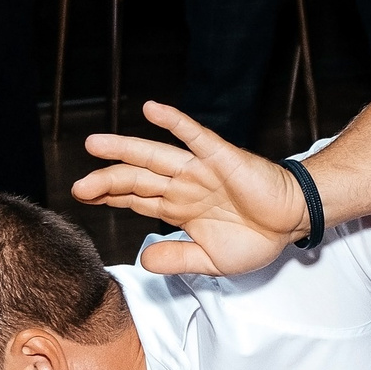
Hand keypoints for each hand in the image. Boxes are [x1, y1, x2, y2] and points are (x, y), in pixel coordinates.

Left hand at [72, 101, 312, 276]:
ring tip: (93, 144)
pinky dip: (173, 121)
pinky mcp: (219, 157)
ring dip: (123, 149)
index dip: (110, 197)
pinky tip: (151, 109)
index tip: (83, 196)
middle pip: (136, 179)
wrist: (293, 222)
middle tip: (78, 187)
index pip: (136, 199)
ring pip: (154, 156)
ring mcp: (199, 170)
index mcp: (180, 209)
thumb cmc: (257, 238)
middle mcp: (184, 186)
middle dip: (105, 181)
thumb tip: (142, 258)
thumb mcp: (210, 261)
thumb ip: (177, 259)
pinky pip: (193, 135)